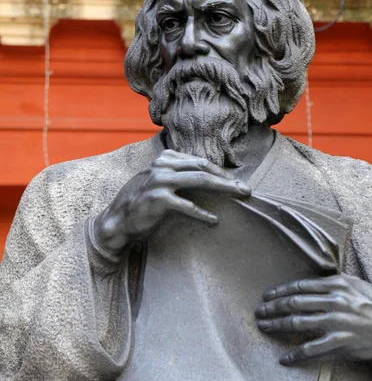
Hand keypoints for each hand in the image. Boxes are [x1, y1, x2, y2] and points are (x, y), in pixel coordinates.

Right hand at [94, 149, 250, 254]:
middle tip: (245, 189)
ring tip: (239, 196)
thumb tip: (206, 177)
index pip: (199, 161)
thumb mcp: (156, 180)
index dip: (220, 171)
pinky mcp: (158, 200)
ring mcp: (160, 182)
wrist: (116, 221)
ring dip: (223, 188)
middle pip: (203, 168)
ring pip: (199, 181)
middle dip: (227, 178)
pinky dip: (203, 214)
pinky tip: (214, 220)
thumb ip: (176, 174)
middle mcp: (162, 166)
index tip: (234, 181)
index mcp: (164, 159)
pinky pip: (187, 206)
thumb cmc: (139, 203)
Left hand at [255, 274, 371, 366]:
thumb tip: (311, 280)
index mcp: (335, 285)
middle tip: (259, 312)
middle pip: (294, 303)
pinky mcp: (340, 342)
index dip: (280, 291)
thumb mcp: (355, 284)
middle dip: (273, 307)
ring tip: (264, 327)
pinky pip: (312, 349)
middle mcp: (334, 301)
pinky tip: (285, 359)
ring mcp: (336, 322)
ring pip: (298, 323)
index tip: (266, 296)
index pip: (300, 286)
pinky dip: (296, 355)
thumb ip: (332, 281)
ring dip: (277, 325)